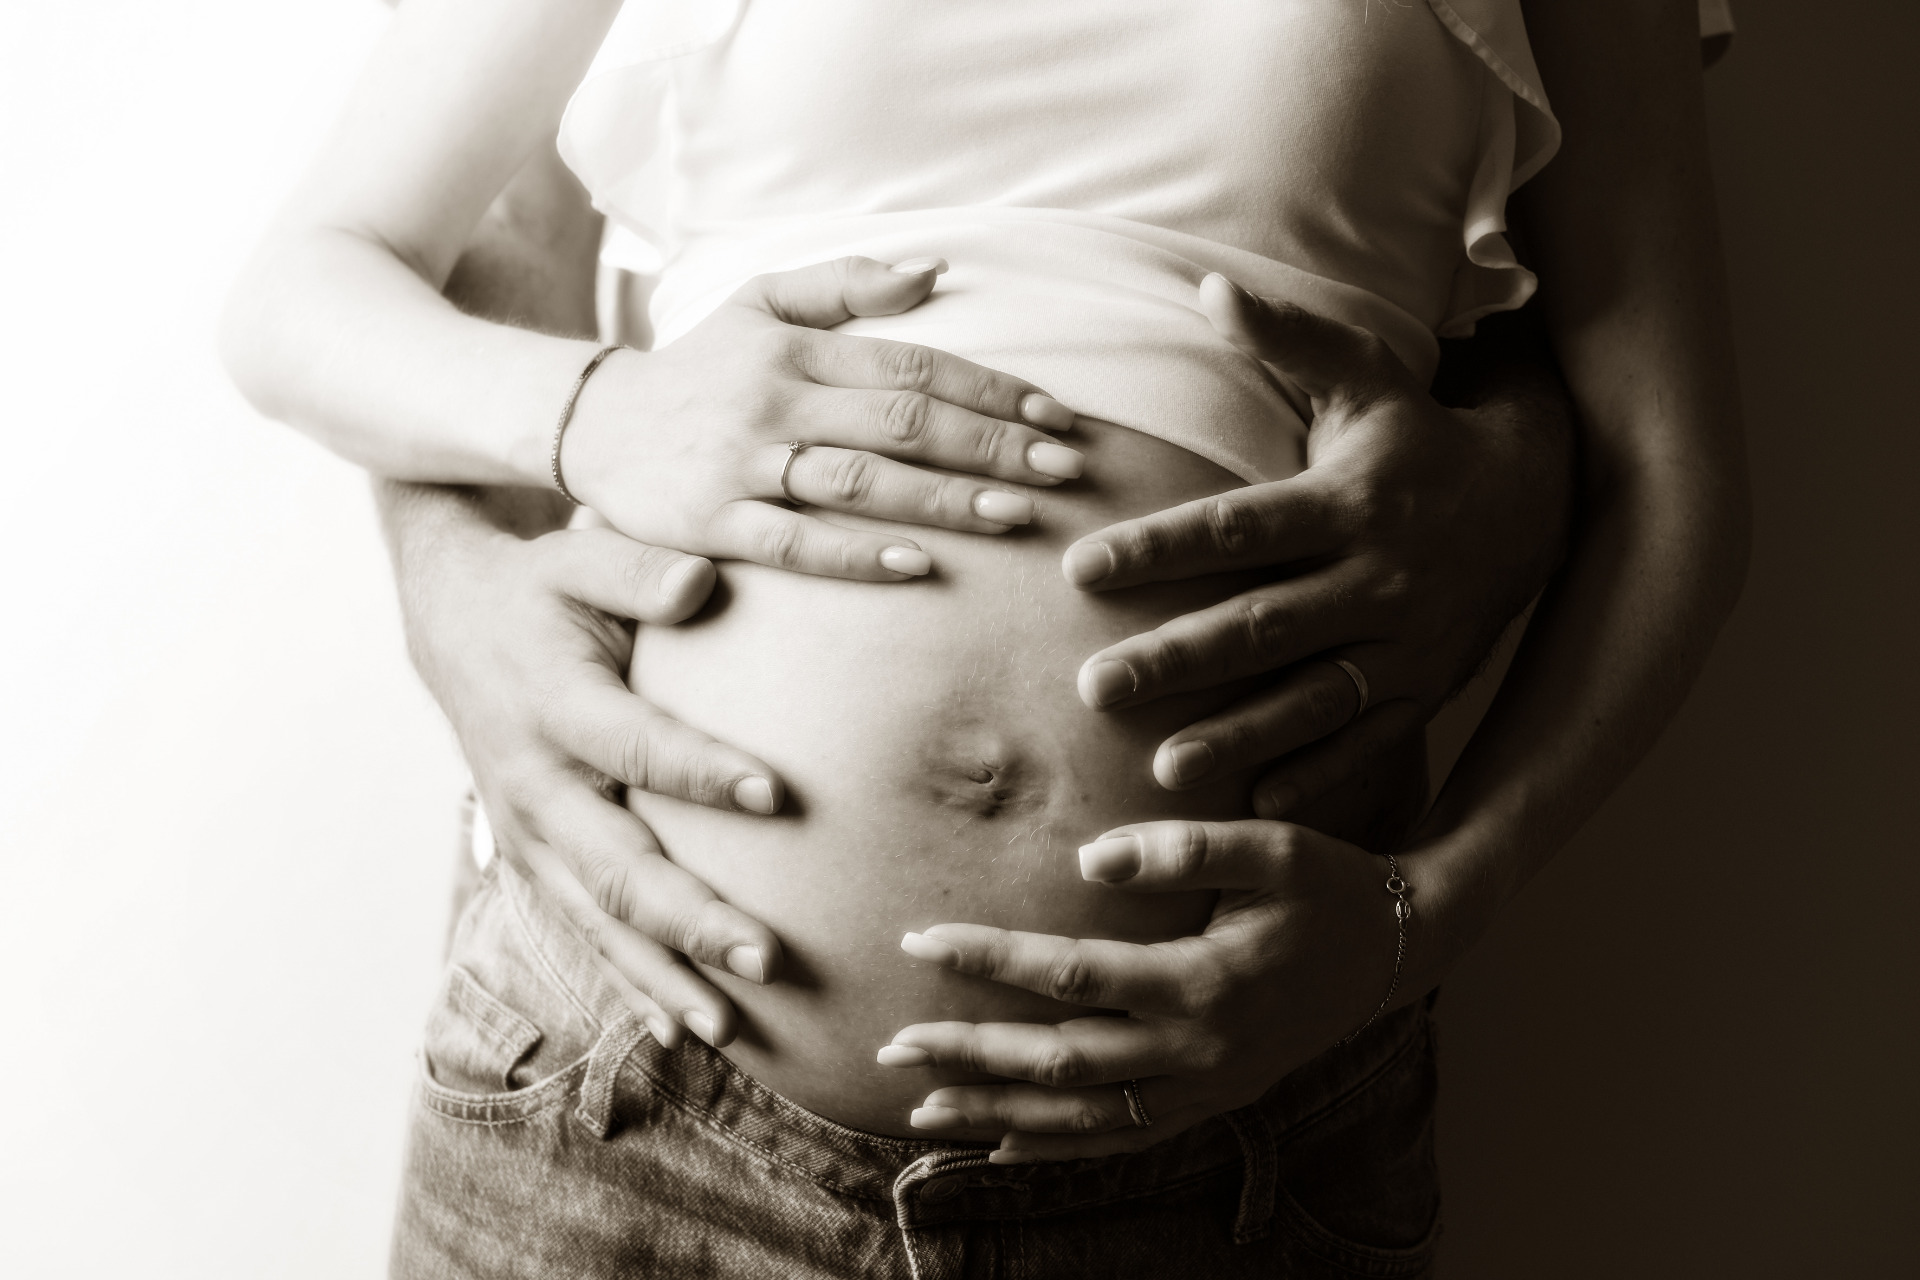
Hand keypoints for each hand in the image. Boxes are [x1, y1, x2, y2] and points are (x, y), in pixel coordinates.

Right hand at [395, 493, 783, 1049]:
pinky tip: (680, 1028)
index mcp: (554, 703)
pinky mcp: (531, 859)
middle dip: (689, 918)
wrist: (452, 620)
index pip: (634, 745)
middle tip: (764, 955)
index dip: (699, 769)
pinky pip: (582, 932)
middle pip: (613, 866)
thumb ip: (641, 570)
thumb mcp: (582, 557)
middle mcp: (535, 783)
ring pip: (596, 920)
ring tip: (731, 1026)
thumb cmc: (542, 587)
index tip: (774, 790)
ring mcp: (528, 832)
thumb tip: (702, 582)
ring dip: (663, 975)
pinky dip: (629, 983)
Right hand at [564, 256, 1084, 580]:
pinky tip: (921, 567)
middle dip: (989, 445)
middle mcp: (776, 400)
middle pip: (900, 422)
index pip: (911, 365)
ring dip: (943, 498)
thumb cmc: (699, 368)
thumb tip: (936, 269)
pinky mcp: (712, 523)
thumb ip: (846, 284)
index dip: (989, 391)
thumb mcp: (759, 303)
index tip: (1057, 417)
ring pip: (859, 482)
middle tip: (1065, 470)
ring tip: (1017, 515)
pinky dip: (858, 556)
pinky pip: (795, 544)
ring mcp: (745, 464)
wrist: (595, 425)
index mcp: (796, 348)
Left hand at [877, 819, 1407, 1161]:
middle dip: (970, 1055)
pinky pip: (1119, 1137)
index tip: (919, 940)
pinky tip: (999, 1148)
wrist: (1398, 951)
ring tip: (920, 1109)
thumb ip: (1186, 847)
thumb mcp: (1275, 847)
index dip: (990, 958)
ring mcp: (1204, 1087)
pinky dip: (1055, 1147)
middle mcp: (1197, 1049)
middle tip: (890, 1048)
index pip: (1071, 975)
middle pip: (1061, 1061)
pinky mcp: (1209, 1102)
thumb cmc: (1330, 887)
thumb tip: (1091, 857)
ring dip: (998, 1116)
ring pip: (1082, 1117)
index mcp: (1204, 982)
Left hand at [1062, 276, 1572, 815]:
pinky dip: (1316, 774)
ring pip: (1313, 696)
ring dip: (1240, 733)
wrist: (1542, 501)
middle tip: (1094, 685)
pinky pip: (1367, 741)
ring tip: (1162, 768)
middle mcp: (1379, 577)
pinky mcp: (1425, 688)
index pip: (1237, 528)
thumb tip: (1210, 286)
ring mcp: (1406, 642)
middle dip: (1179, 657)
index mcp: (1350, 501)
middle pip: (1264, 623)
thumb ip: (1288, 340)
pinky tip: (1253, 805)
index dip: (1160, 548)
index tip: (1081, 570)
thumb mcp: (1366, 380)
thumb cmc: (1420, 438)